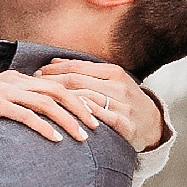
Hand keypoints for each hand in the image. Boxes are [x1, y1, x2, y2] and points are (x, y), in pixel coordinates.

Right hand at [0, 71, 110, 143]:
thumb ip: (17, 99)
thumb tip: (37, 112)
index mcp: (19, 78)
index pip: (56, 84)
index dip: (77, 98)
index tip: (92, 114)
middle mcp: (16, 81)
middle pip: (58, 91)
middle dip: (80, 108)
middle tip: (95, 126)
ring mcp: (6, 91)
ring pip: (46, 103)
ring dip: (67, 120)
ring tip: (80, 137)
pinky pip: (25, 116)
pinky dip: (43, 127)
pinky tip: (55, 139)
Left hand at [38, 59, 164, 150]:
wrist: (152, 124)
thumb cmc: (124, 102)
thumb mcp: (110, 81)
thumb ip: (85, 72)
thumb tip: (54, 62)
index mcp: (113, 72)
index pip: (77, 67)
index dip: (54, 70)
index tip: (36, 73)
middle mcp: (118, 85)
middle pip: (76, 81)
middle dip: (52, 83)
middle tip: (33, 87)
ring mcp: (122, 104)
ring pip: (85, 98)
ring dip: (60, 100)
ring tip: (42, 103)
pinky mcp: (125, 124)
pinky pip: (100, 118)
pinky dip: (82, 115)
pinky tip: (66, 116)